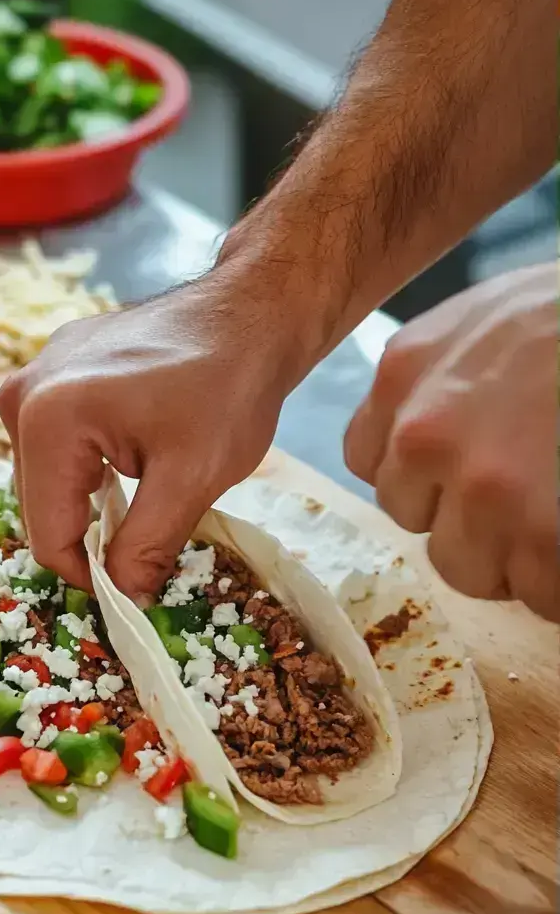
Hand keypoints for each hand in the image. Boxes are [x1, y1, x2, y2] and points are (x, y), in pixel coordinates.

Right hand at [0, 273, 312, 599]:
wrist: (248, 311)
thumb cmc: (229, 386)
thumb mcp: (193, 479)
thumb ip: (147, 547)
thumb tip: (123, 600)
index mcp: (48, 419)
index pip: (47, 533)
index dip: (91, 575)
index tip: (137, 586)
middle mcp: (22, 394)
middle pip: (41, 506)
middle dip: (91, 534)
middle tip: (154, 535)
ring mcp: (32, 377)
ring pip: (48, 479)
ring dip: (91, 501)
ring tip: (150, 486)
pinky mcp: (51, 371)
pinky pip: (57, 444)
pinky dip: (90, 468)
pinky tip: (136, 457)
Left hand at [344, 264, 558, 620]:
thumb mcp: (490, 318)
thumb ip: (443, 378)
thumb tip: (436, 450)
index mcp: (406, 371)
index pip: (372, 461)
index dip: (425, 475)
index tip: (465, 470)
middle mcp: (426, 434)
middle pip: (415, 521)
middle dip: (466, 517)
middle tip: (529, 493)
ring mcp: (484, 489)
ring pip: (469, 571)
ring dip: (516, 558)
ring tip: (557, 516)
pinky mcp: (542, 534)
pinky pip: (538, 594)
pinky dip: (558, 584)